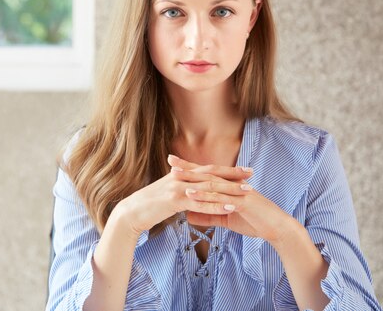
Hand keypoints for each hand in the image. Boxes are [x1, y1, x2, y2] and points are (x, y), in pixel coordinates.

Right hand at [112, 156, 250, 236]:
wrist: (131, 212)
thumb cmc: (148, 206)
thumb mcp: (167, 193)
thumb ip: (181, 189)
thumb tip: (193, 191)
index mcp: (180, 174)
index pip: (208, 169)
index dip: (227, 169)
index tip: (244, 170)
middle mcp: (181, 177)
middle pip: (211, 175)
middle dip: (233, 175)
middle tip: (252, 174)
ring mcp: (178, 188)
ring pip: (208, 188)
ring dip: (229, 189)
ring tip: (247, 192)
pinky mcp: (174, 200)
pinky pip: (199, 203)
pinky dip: (216, 205)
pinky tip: (229, 207)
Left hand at [167, 155, 294, 245]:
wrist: (277, 229)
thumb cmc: (254, 222)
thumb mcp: (226, 219)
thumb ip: (208, 215)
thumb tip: (188, 216)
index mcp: (230, 186)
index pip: (207, 175)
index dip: (191, 168)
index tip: (173, 163)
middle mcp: (233, 184)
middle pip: (207, 173)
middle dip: (188, 167)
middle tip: (170, 161)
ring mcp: (239, 191)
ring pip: (212, 183)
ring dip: (193, 179)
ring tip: (175, 175)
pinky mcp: (243, 201)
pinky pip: (221, 198)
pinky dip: (205, 196)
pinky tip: (192, 195)